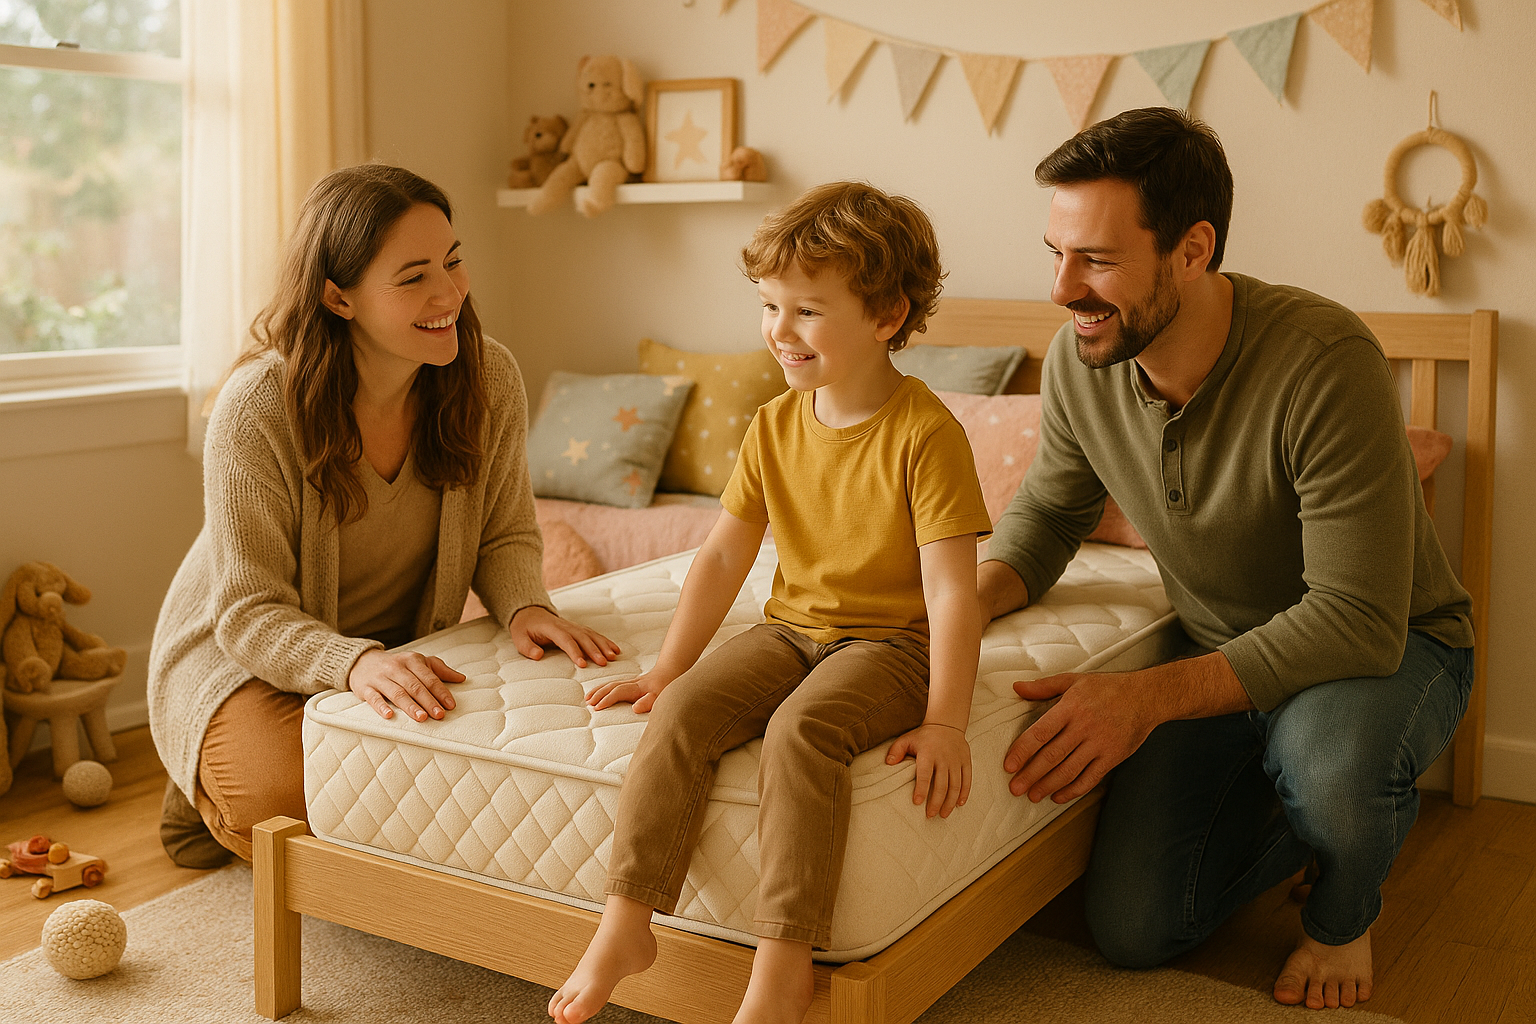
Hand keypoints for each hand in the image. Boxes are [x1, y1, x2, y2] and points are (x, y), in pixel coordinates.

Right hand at [348, 649, 465, 721]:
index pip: (429, 677)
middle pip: (414, 686)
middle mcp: (396, 668)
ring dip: (410, 706)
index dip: (440, 691)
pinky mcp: (365, 688)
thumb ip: (440, 670)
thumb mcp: (418, 662)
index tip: (450, 705)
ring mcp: (380, 678)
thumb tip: (462, 678)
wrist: (363, 661)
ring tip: (421, 718)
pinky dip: (381, 707)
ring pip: (397, 693)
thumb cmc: (397, 665)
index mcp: (411, 660)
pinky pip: (374, 698)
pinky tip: (390, 716)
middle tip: (439, 715)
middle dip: (428, 701)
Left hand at [509, 606, 620, 667]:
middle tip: (604, 663)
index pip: (565, 640)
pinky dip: (605, 641)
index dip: (575, 652)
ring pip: (591, 635)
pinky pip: (593, 634)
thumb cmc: (524, 628)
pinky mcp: (578, 629)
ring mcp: (573, 626)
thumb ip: (527, 648)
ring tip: (613, 656)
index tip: (583, 664)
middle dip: (594, 650)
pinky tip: (615, 649)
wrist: (529, 613)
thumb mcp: (519, 638)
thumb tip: (538, 655)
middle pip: (582, 637)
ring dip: (603, 645)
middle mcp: (565, 626)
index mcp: (551, 628)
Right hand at [584, 668, 673, 713]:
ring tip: (588, 698)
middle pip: (611, 686)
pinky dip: (604, 687)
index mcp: (638, 688)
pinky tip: (598, 692)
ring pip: (611, 684)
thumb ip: (648, 702)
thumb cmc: (666, 687)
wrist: (670, 673)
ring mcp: (631, 682)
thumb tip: (635, 708)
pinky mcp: (631, 683)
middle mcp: (632, 683)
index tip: (597, 707)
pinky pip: (614, 684)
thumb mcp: (661, 697)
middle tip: (588, 704)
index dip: (607, 699)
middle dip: (598, 694)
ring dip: (598, 690)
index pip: (618, 692)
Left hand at [886, 723, 971, 818]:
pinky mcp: (966, 761)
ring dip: (950, 802)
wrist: (946, 724)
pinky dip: (964, 793)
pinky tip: (959, 804)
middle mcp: (944, 758)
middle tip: (930, 815)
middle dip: (936, 802)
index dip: (921, 789)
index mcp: (928, 753)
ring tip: (943, 814)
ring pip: (955, 785)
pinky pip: (967, 779)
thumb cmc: (923, 736)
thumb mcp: (907, 739)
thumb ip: (896, 750)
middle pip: (942, 784)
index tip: (917, 803)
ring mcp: (956, 760)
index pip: (925, 774)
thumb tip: (888, 763)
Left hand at [1003, 670, 1157, 803]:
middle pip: (1052, 756)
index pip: (1041, 732)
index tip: (1008, 765)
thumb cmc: (1107, 688)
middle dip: (1031, 774)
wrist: (1146, 697)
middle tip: (1015, 788)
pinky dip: (1073, 790)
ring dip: (1048, 785)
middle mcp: (1084, 727)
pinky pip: (1090, 778)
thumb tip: (1017, 687)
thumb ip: (1043, 687)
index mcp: (1071, 707)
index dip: (1022, 750)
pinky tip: (1059, 796)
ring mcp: (1099, 744)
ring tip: (1033, 795)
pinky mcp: (1113, 757)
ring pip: (1069, 770)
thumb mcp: (1074, 680)